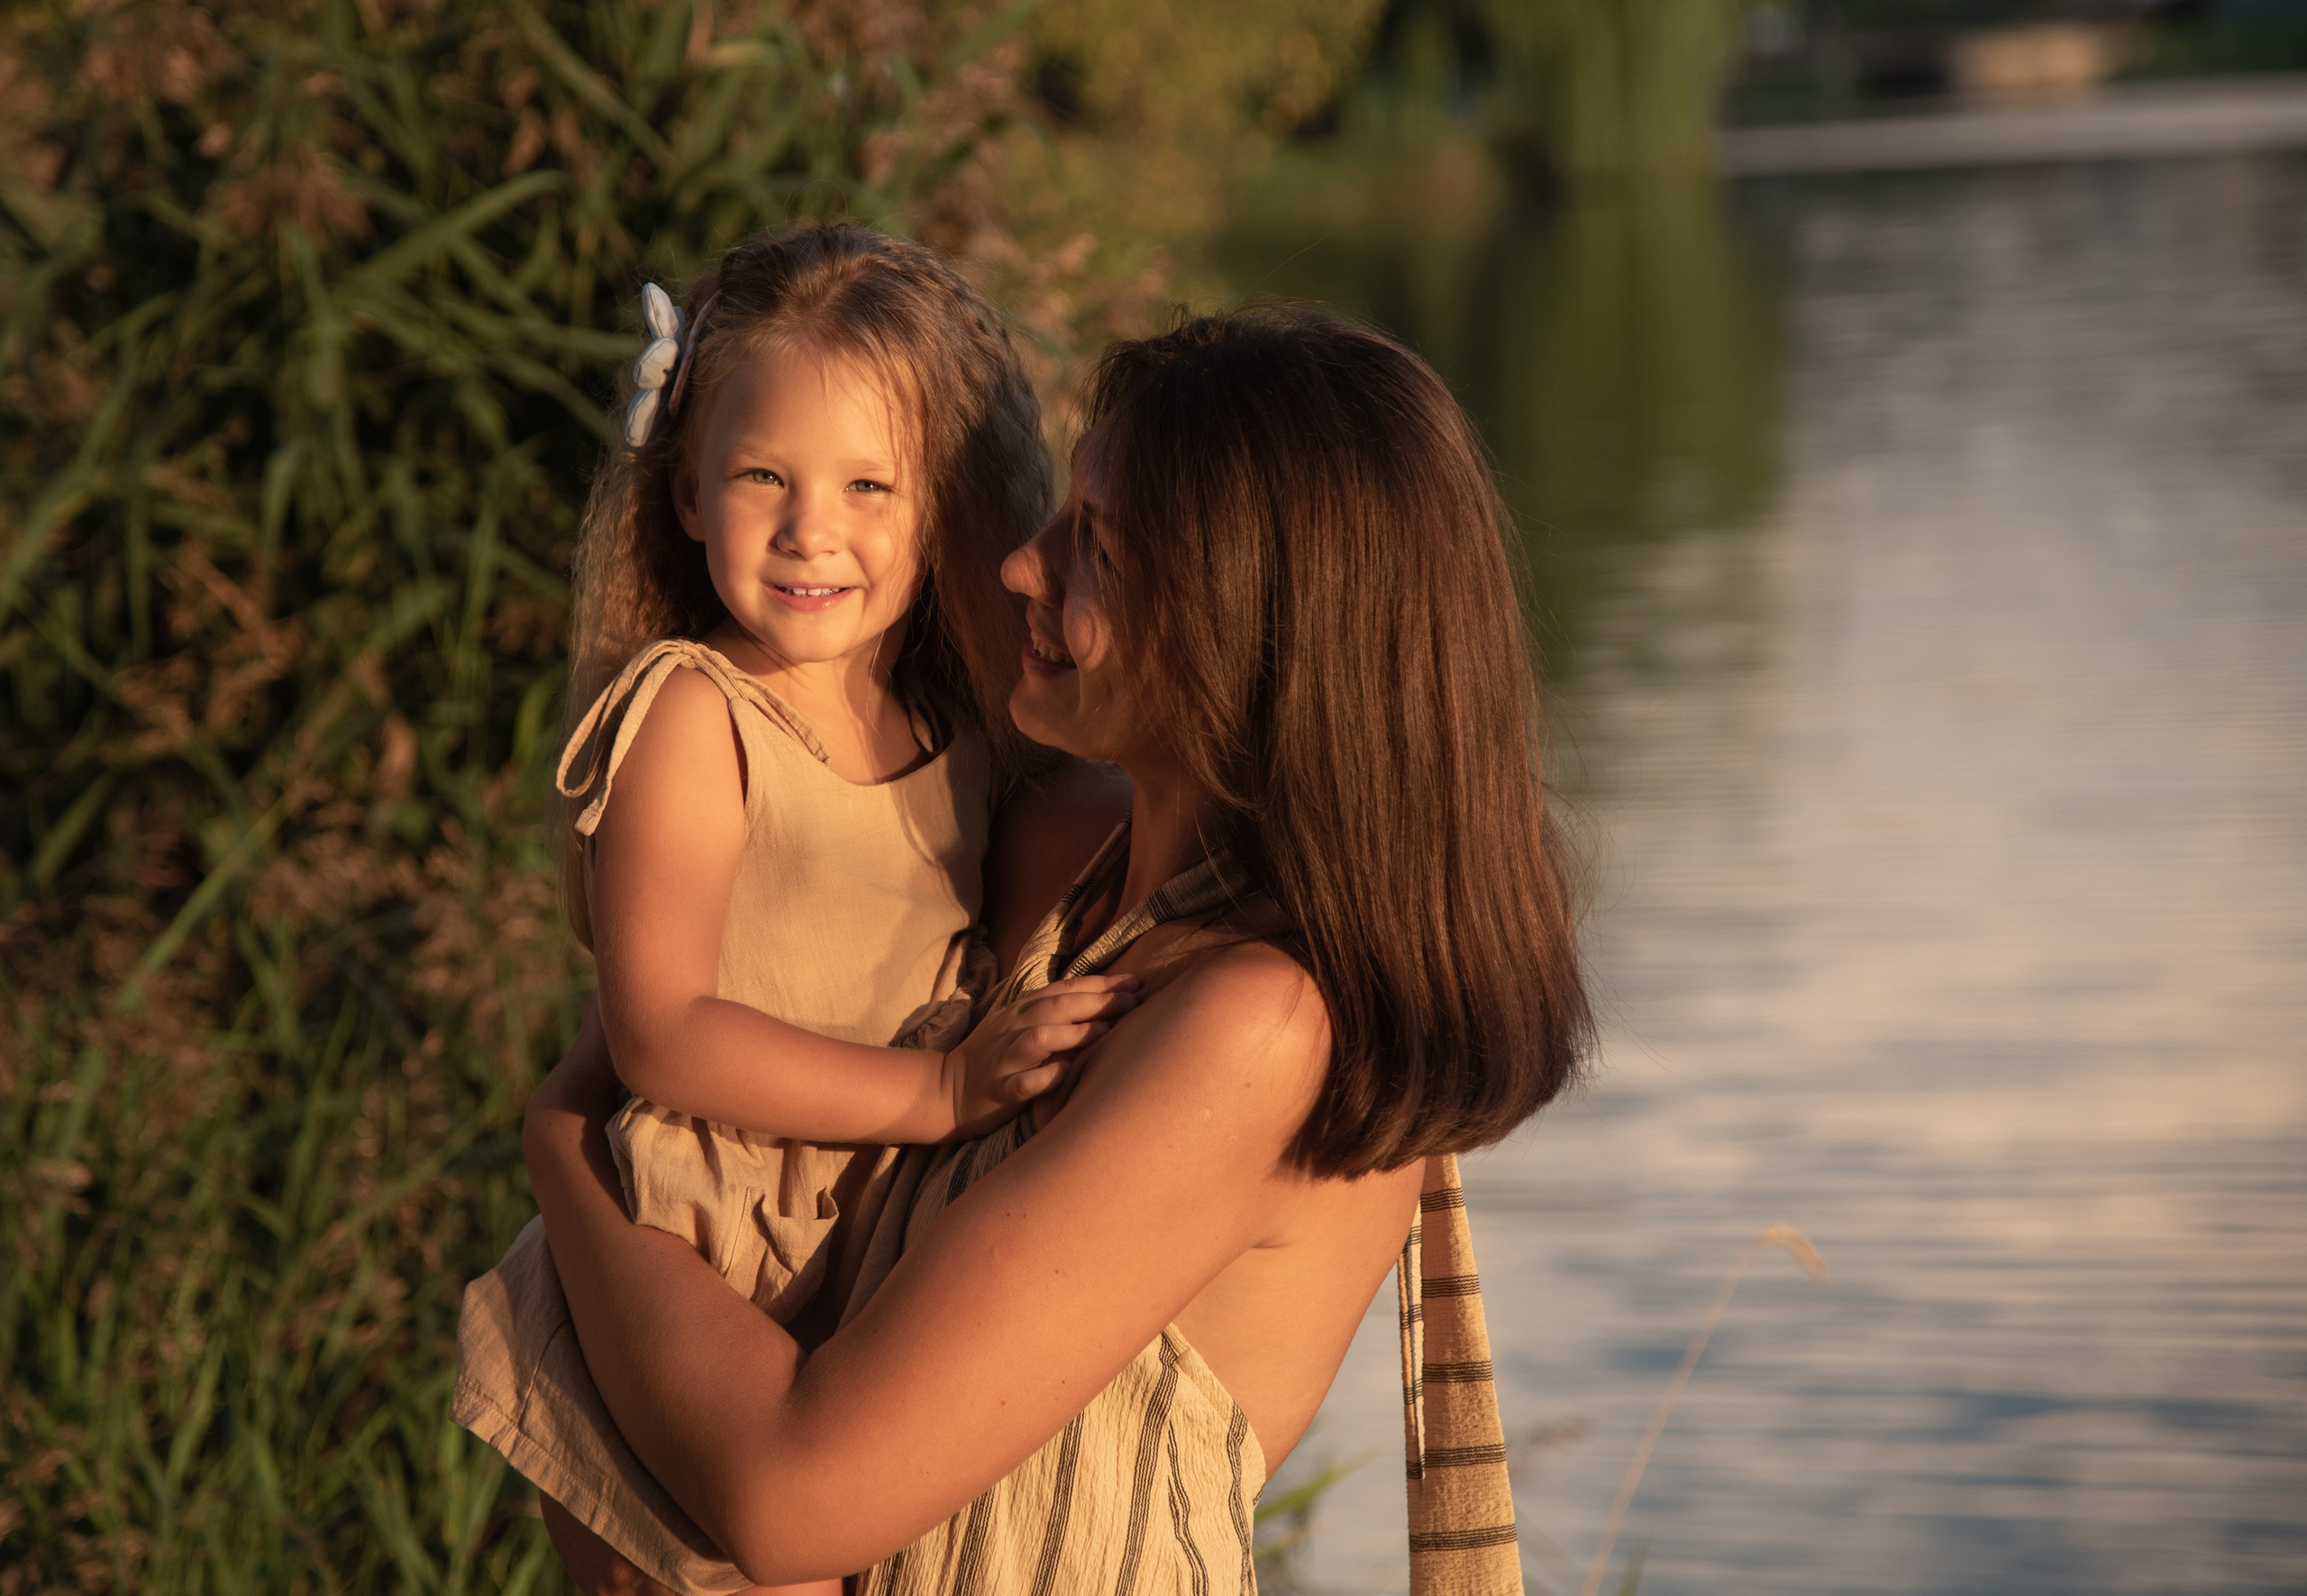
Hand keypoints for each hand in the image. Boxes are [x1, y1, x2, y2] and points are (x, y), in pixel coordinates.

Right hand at [938, 974, 1141, 1139]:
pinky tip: (1065, 1074)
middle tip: (1134, 1002)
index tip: (1136, 983)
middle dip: (1097, 1002)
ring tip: (1106, 1032)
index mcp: (1022, 1010)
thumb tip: (1107, 1001)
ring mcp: (1004, 1058)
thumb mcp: (1020, 1024)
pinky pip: (1023, 1083)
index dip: (1101, 984)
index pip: (1065, 990)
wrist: (947, 1089)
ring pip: (1039, 1039)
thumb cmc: (997, 1056)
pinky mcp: (999, 1090)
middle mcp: (1013, 1028)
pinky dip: (1044, 1078)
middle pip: (1056, 1008)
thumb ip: (1054, 1012)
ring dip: (1073, 1034)